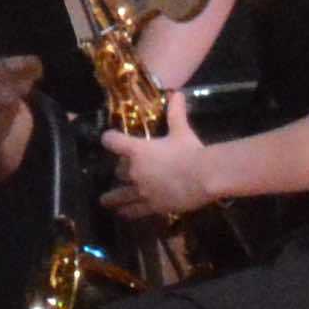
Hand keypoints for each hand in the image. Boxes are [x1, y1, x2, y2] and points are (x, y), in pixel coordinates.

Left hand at [100, 96, 226, 222]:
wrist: (204, 177)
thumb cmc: (190, 150)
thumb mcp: (182, 131)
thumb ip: (176, 113)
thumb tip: (176, 93)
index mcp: (137, 150)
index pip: (113, 142)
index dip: (109, 139)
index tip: (107, 139)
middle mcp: (134, 171)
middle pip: (118, 171)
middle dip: (120, 171)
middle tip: (121, 172)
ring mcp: (142, 191)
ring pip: (120, 195)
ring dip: (111, 198)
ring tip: (104, 201)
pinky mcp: (152, 206)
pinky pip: (134, 211)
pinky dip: (127, 212)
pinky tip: (122, 214)